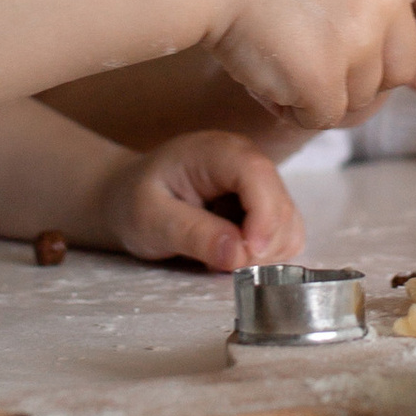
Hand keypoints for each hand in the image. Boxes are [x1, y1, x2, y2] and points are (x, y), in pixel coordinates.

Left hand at [84, 129, 305, 272]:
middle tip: (219, 263)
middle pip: (280, 204)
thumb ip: (192, 234)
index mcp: (217, 151)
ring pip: (288, 224)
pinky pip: (283, 235)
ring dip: (264, 253)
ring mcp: (259, 183)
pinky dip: (265, 254)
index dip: (262, 217)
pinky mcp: (264, 205)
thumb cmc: (133, 201)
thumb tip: (238, 254)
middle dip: (261, 244)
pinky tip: (230, 253)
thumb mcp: (151, 220)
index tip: (247, 255)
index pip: (257, 175)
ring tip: (219, 257)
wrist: (128, 196)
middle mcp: (247, 160)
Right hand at [198, 0, 415, 126]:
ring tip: (286, 43)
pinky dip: (298, 104)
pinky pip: (330, 115)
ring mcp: (363, 30)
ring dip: (325, 85)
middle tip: (307, 33)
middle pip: (406, 64)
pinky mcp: (333, 70)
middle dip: (360, 66)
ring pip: (367, 93)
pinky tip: (273, 67)